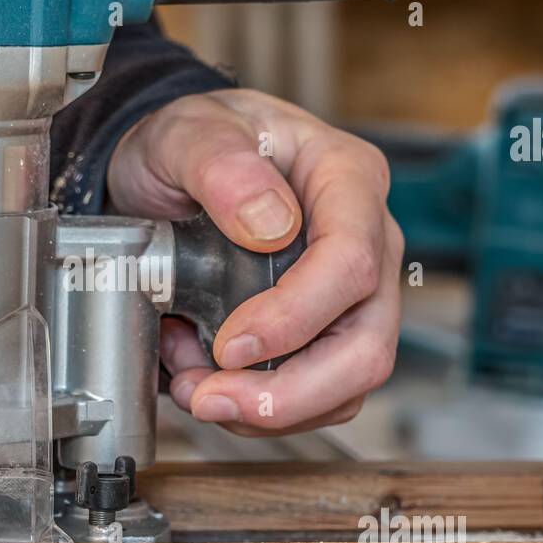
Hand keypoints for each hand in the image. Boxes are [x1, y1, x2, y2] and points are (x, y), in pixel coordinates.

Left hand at [107, 87, 401, 434]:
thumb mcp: (189, 132)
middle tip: (211, 399)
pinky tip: (205, 380)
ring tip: (196, 390)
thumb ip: (222, 166)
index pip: (351, 263)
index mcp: (346, 178)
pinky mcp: (326, 331)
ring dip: (270, 410)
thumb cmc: (195, 143)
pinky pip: (317, 394)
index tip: (227, 344)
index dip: (293, 318)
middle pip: (366, 344)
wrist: (174, 170)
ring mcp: (353, 293)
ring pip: (347, 383)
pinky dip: (260, 409)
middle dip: (290, 393)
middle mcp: (367, 241)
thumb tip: (269, 224)